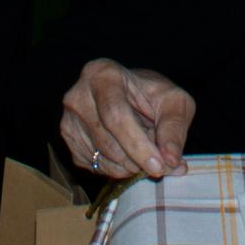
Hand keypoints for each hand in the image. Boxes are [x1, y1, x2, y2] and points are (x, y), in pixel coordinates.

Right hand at [60, 58, 194, 179]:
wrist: (132, 96)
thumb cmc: (153, 95)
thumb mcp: (175, 102)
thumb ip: (175, 128)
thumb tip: (171, 161)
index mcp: (102, 74)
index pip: (116, 115)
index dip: (138, 145)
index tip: (159, 166)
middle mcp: (78, 96)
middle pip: (108, 142)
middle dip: (138, 160)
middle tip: (161, 164)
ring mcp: (69, 120)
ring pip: (102, 159)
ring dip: (131, 166)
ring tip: (146, 151)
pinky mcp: (69, 142)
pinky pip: (96, 167)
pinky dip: (119, 170)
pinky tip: (130, 154)